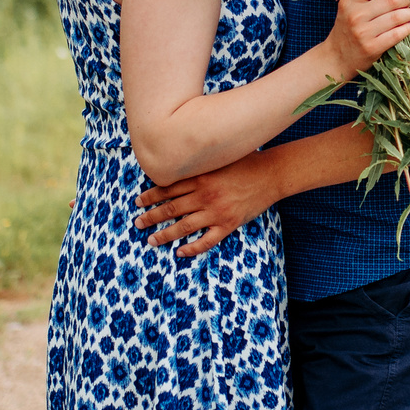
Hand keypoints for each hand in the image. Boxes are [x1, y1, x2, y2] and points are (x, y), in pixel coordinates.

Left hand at [136, 159, 275, 257]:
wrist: (271, 174)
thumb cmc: (246, 162)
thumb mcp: (219, 157)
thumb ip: (199, 162)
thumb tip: (178, 162)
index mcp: (201, 177)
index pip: (168, 189)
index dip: (150, 196)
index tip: (138, 202)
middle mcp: (205, 195)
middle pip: (171, 209)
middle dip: (151, 217)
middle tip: (137, 223)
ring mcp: (216, 212)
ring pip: (184, 227)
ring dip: (165, 235)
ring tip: (151, 240)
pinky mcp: (228, 224)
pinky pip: (206, 241)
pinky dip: (192, 248)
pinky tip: (180, 252)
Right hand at [324, 0, 409, 80]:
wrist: (335, 57)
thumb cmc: (347, 29)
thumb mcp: (348, 8)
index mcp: (349, 0)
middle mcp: (355, 14)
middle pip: (391, 0)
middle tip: (408, 0)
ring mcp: (363, 32)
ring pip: (397, 17)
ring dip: (409, 14)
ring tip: (409, 14)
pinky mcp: (372, 47)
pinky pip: (397, 34)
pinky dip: (407, 28)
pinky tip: (408, 26)